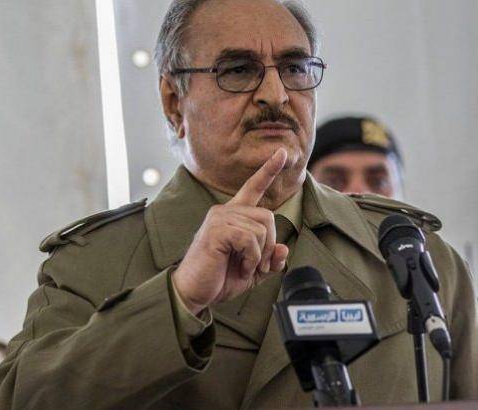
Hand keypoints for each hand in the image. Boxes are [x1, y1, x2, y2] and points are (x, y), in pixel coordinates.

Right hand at [172, 149, 289, 314]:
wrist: (194, 293)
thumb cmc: (219, 279)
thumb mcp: (253, 270)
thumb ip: (270, 259)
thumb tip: (284, 249)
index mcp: (234, 216)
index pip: (253, 187)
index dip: (269, 170)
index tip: (282, 153)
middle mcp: (226, 211)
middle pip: (268, 216)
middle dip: (270, 245)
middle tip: (258, 265)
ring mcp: (219, 218)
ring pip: (261, 229)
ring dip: (259, 255)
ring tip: (244, 267)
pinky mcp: (217, 230)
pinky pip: (250, 239)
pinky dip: (251, 258)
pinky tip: (239, 266)